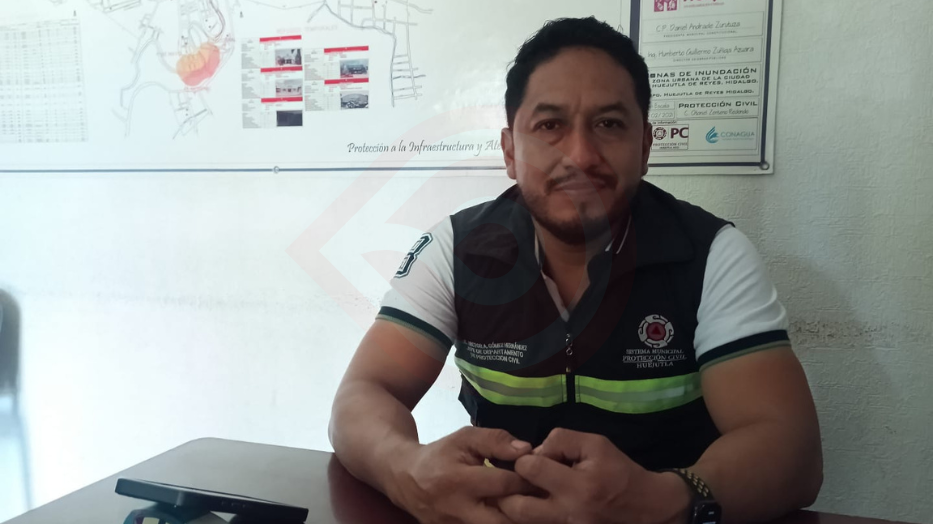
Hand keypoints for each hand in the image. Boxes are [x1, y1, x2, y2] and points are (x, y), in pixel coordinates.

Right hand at [387, 427, 534, 523]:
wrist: (406, 479)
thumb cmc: (441, 455)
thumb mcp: (464, 438)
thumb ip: (495, 440)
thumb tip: (527, 449)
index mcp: (458, 480)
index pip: (503, 484)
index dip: (527, 478)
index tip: (542, 473)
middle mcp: (457, 510)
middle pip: (504, 520)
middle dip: (526, 509)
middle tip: (541, 497)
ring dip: (517, 519)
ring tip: (530, 505)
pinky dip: (503, 521)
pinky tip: (513, 513)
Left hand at [498, 428, 691, 523]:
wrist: (646, 507)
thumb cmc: (619, 470)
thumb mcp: (596, 444)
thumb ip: (562, 440)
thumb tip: (535, 451)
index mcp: (578, 486)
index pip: (531, 469)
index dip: (524, 459)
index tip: (531, 458)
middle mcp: (568, 513)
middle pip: (516, 506)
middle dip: (509, 488)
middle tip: (514, 478)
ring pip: (521, 522)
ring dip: (513, 504)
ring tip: (518, 490)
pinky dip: (527, 515)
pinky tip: (531, 501)